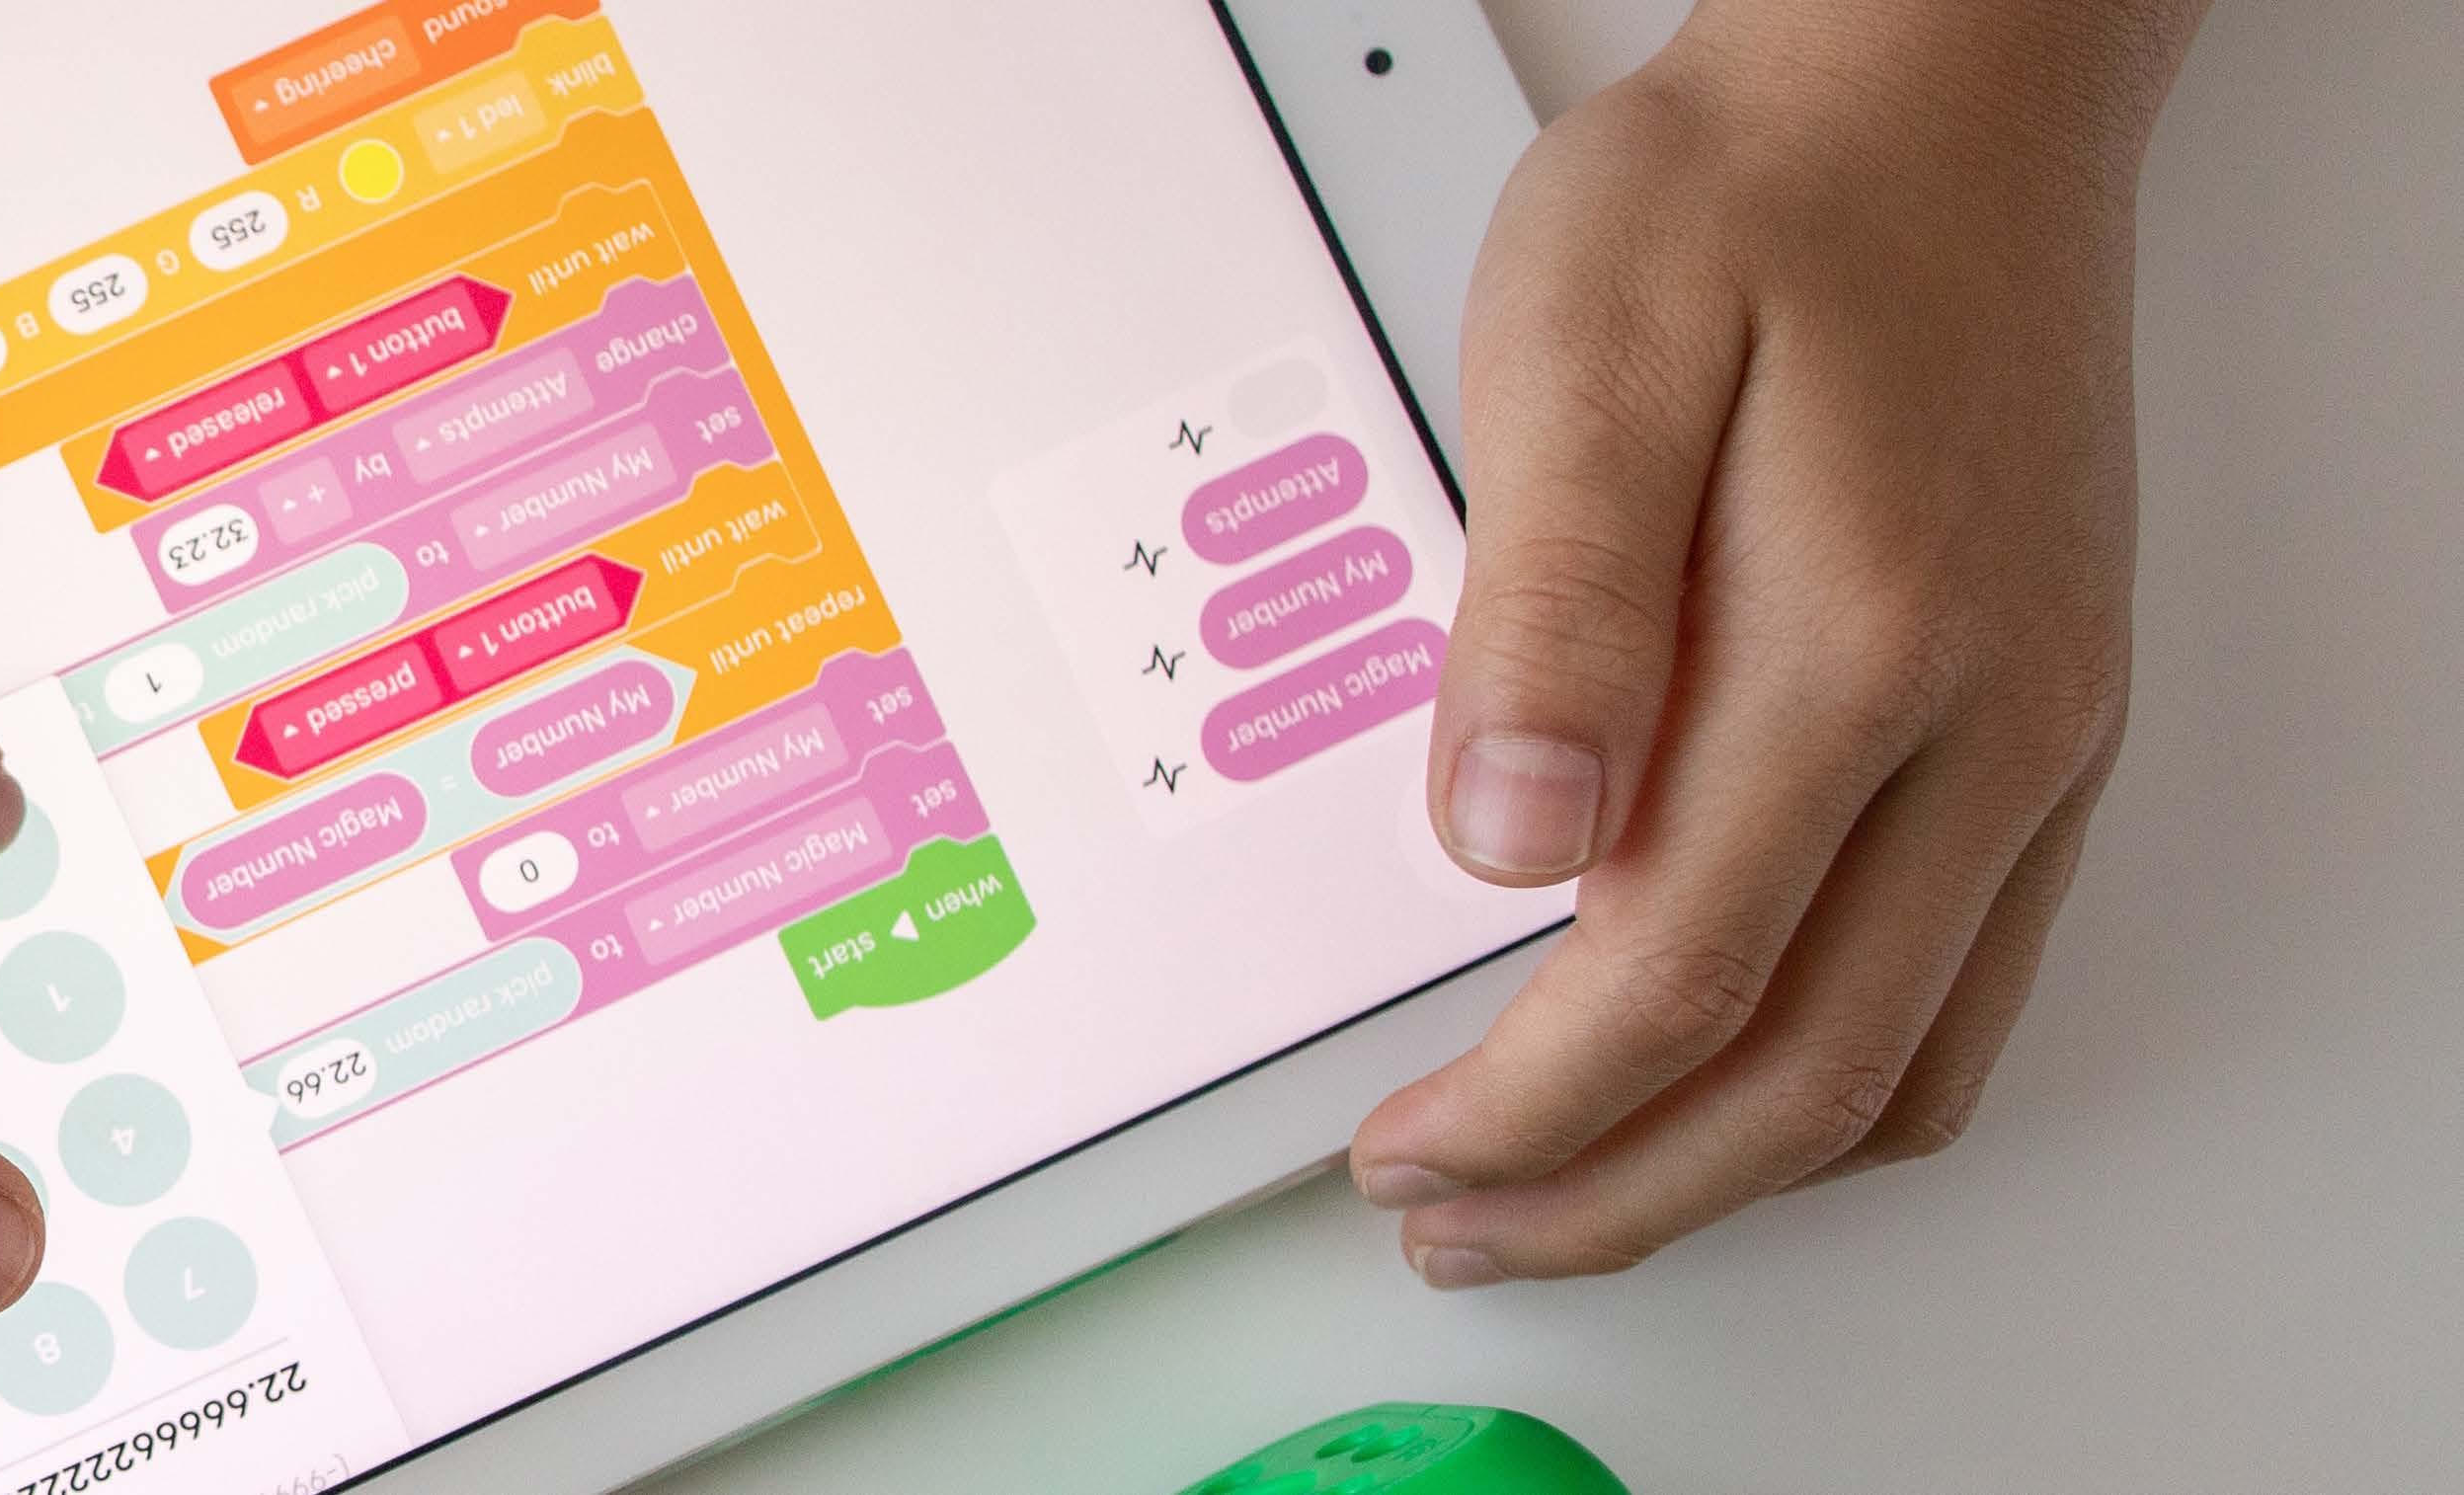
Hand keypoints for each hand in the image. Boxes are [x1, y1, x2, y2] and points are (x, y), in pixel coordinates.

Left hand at [1351, 4, 2203, 1285]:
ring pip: (1908, 1067)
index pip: (1674, 980)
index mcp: (1856, 644)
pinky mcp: (2043, 723)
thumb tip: (1510, 841)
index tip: (1404, 1151)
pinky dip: (1832, 1089)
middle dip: (1612, 1195)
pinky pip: (1963, 989)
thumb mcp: (1592, 344)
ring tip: (1568, 1192)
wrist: (1937, 95)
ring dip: (1727, 1172)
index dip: (1525, 1109)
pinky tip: (1725, 1076)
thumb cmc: (1753, 193)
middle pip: (1807, 1081)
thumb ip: (1553, 605)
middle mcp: (1986, 724)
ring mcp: (2039, 737)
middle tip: (1461, 1227)